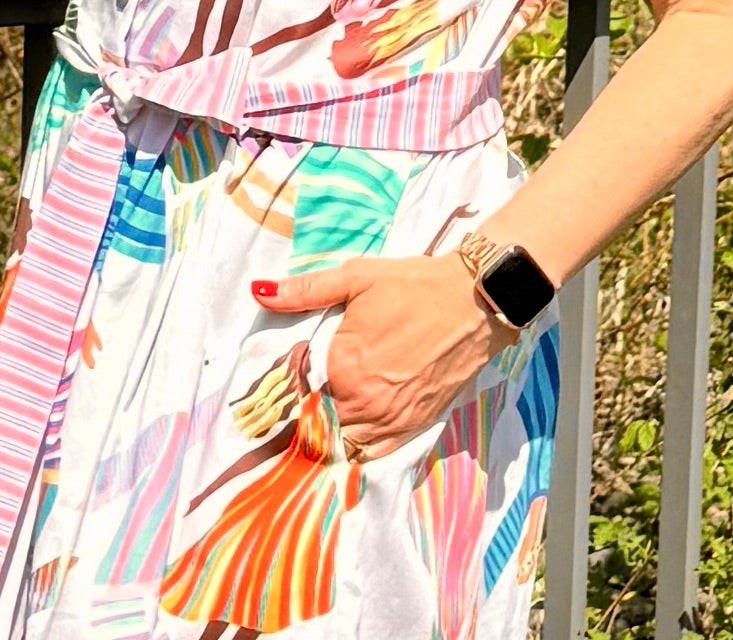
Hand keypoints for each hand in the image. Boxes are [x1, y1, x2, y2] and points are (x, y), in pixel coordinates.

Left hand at [250, 253, 515, 458]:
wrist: (474, 301)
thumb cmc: (412, 286)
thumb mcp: (355, 278)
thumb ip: (304, 291)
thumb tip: (258, 292)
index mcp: (344, 367)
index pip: (298, 395)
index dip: (284, 393)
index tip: (272, 391)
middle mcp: (366, 402)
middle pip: (319, 424)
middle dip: (304, 415)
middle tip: (290, 407)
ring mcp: (393, 420)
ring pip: (345, 445)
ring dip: (328, 436)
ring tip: (315, 421)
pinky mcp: (416, 426)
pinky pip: (376, 453)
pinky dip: (358, 449)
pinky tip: (347, 434)